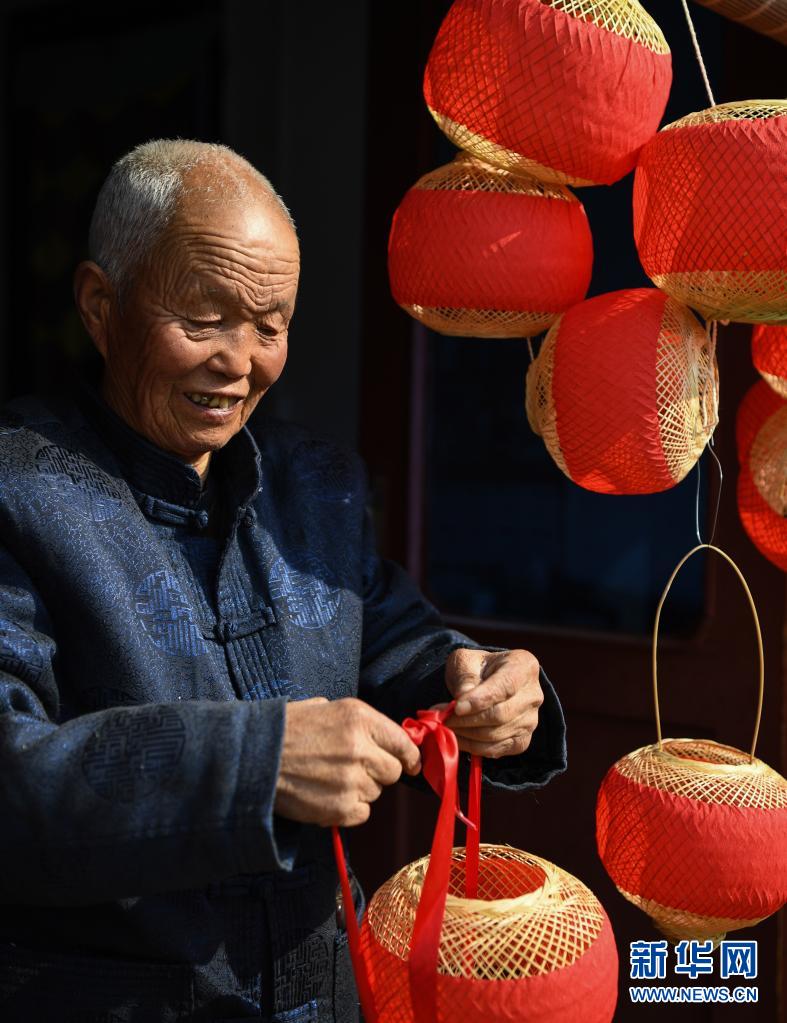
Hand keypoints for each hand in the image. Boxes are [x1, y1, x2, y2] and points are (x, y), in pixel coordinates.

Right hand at [274, 697, 420, 826]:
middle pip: (393, 771)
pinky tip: (327, 796)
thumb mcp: (324, 707)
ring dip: (360, 790)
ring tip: (331, 780)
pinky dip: (349, 809)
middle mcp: (361, 748)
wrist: (254, 757)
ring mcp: (351, 780)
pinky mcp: (340, 807)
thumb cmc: (287, 730)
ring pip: (376, 793)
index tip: (411, 764)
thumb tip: (385, 738)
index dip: (409, 756)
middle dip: (379, 772)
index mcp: (359, 717)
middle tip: (354, 770)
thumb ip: (358, 723)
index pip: (403, 742)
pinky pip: (362, 813)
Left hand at [439, 649, 542, 757]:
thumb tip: (463, 701)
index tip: (457, 707)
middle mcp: (533, 694)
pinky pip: (496, 750)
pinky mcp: (522, 741)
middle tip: (442, 718)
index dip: (480, 699)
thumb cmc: (476, 668)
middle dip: (467, 719)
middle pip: (500, 714)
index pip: (505, 686)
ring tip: (445, 726)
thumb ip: (465, 676)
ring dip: (466, 734)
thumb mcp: (465, 661)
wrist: (487, 682)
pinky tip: (458, 737)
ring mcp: (530, 720)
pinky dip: (473, 747)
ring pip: (496, 735)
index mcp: (523, 666)